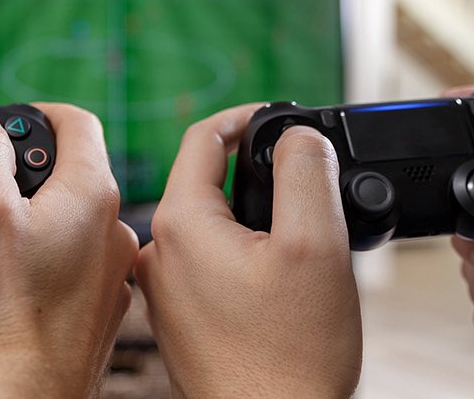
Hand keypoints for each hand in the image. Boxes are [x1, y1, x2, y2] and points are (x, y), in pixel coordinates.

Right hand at [0, 105, 138, 396]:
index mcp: (92, 197)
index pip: (77, 123)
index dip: (36, 113)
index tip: (6, 123)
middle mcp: (113, 236)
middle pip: (71, 176)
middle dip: (23, 173)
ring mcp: (108, 281)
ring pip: (68, 225)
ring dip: (29, 220)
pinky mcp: (93, 318)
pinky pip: (67, 268)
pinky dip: (38, 263)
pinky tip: (5, 286)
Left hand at [134, 105, 361, 397]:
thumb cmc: (292, 355)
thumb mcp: (315, 245)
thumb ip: (306, 172)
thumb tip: (297, 135)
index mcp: (181, 225)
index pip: (203, 138)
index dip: (247, 118)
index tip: (283, 119)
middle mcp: (159, 253)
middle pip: (204, 180)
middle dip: (254, 170)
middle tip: (302, 180)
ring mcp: (164, 288)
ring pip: (208, 223)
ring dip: (249, 214)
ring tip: (295, 233)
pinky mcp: (177, 315)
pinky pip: (206, 260)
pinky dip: (239, 251)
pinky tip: (274, 274)